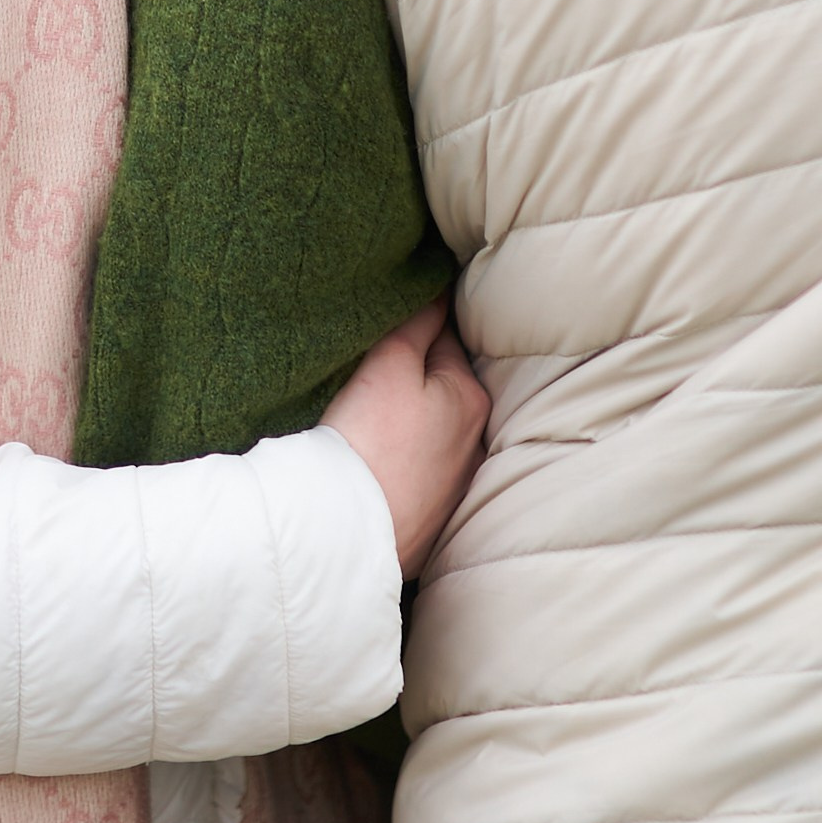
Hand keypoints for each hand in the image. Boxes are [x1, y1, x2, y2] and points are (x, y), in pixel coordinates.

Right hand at [322, 295, 489, 575]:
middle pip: (438, 386)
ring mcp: (455, 485)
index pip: (443, 337)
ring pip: (429, 430)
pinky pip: (417, 469)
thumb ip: (418, 321)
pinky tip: (375, 458)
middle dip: (413, 375)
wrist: (346, 532)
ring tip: (368, 416)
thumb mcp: (389, 362)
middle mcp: (475, 442)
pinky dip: (402, 458)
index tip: (381, 326)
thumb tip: (440, 290)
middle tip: (368, 371)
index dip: (409, 326)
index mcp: (471, 398)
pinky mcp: (431, 518)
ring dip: (409, 419)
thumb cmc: (368, 439)